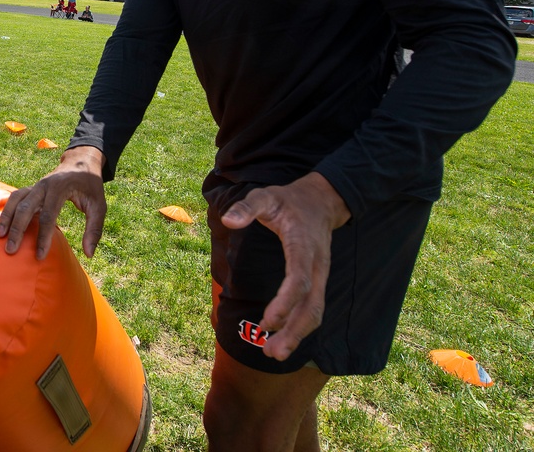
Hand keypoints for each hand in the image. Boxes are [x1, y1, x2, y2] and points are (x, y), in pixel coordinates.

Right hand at [0, 146, 106, 259]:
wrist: (80, 163)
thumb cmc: (90, 186)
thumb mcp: (99, 205)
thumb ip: (94, 229)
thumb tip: (89, 254)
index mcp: (60, 188)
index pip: (48, 215)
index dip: (43, 237)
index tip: (40, 256)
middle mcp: (44, 186)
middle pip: (26, 208)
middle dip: (17, 229)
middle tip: (10, 250)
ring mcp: (35, 186)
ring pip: (16, 199)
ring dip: (6, 217)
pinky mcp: (31, 188)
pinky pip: (15, 197)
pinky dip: (7, 209)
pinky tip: (1, 223)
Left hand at [220, 172, 350, 361]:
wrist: (322, 201)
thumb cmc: (288, 200)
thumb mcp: (265, 196)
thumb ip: (247, 208)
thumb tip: (228, 221)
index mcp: (303, 246)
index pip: (298, 280)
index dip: (285, 304)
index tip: (268, 323)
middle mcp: (316, 265)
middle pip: (311, 305)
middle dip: (293, 332)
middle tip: (271, 353)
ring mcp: (321, 275)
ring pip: (315, 311)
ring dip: (297, 335)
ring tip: (274, 354)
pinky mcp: (319, 280)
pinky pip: (313, 308)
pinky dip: (300, 326)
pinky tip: (284, 338)